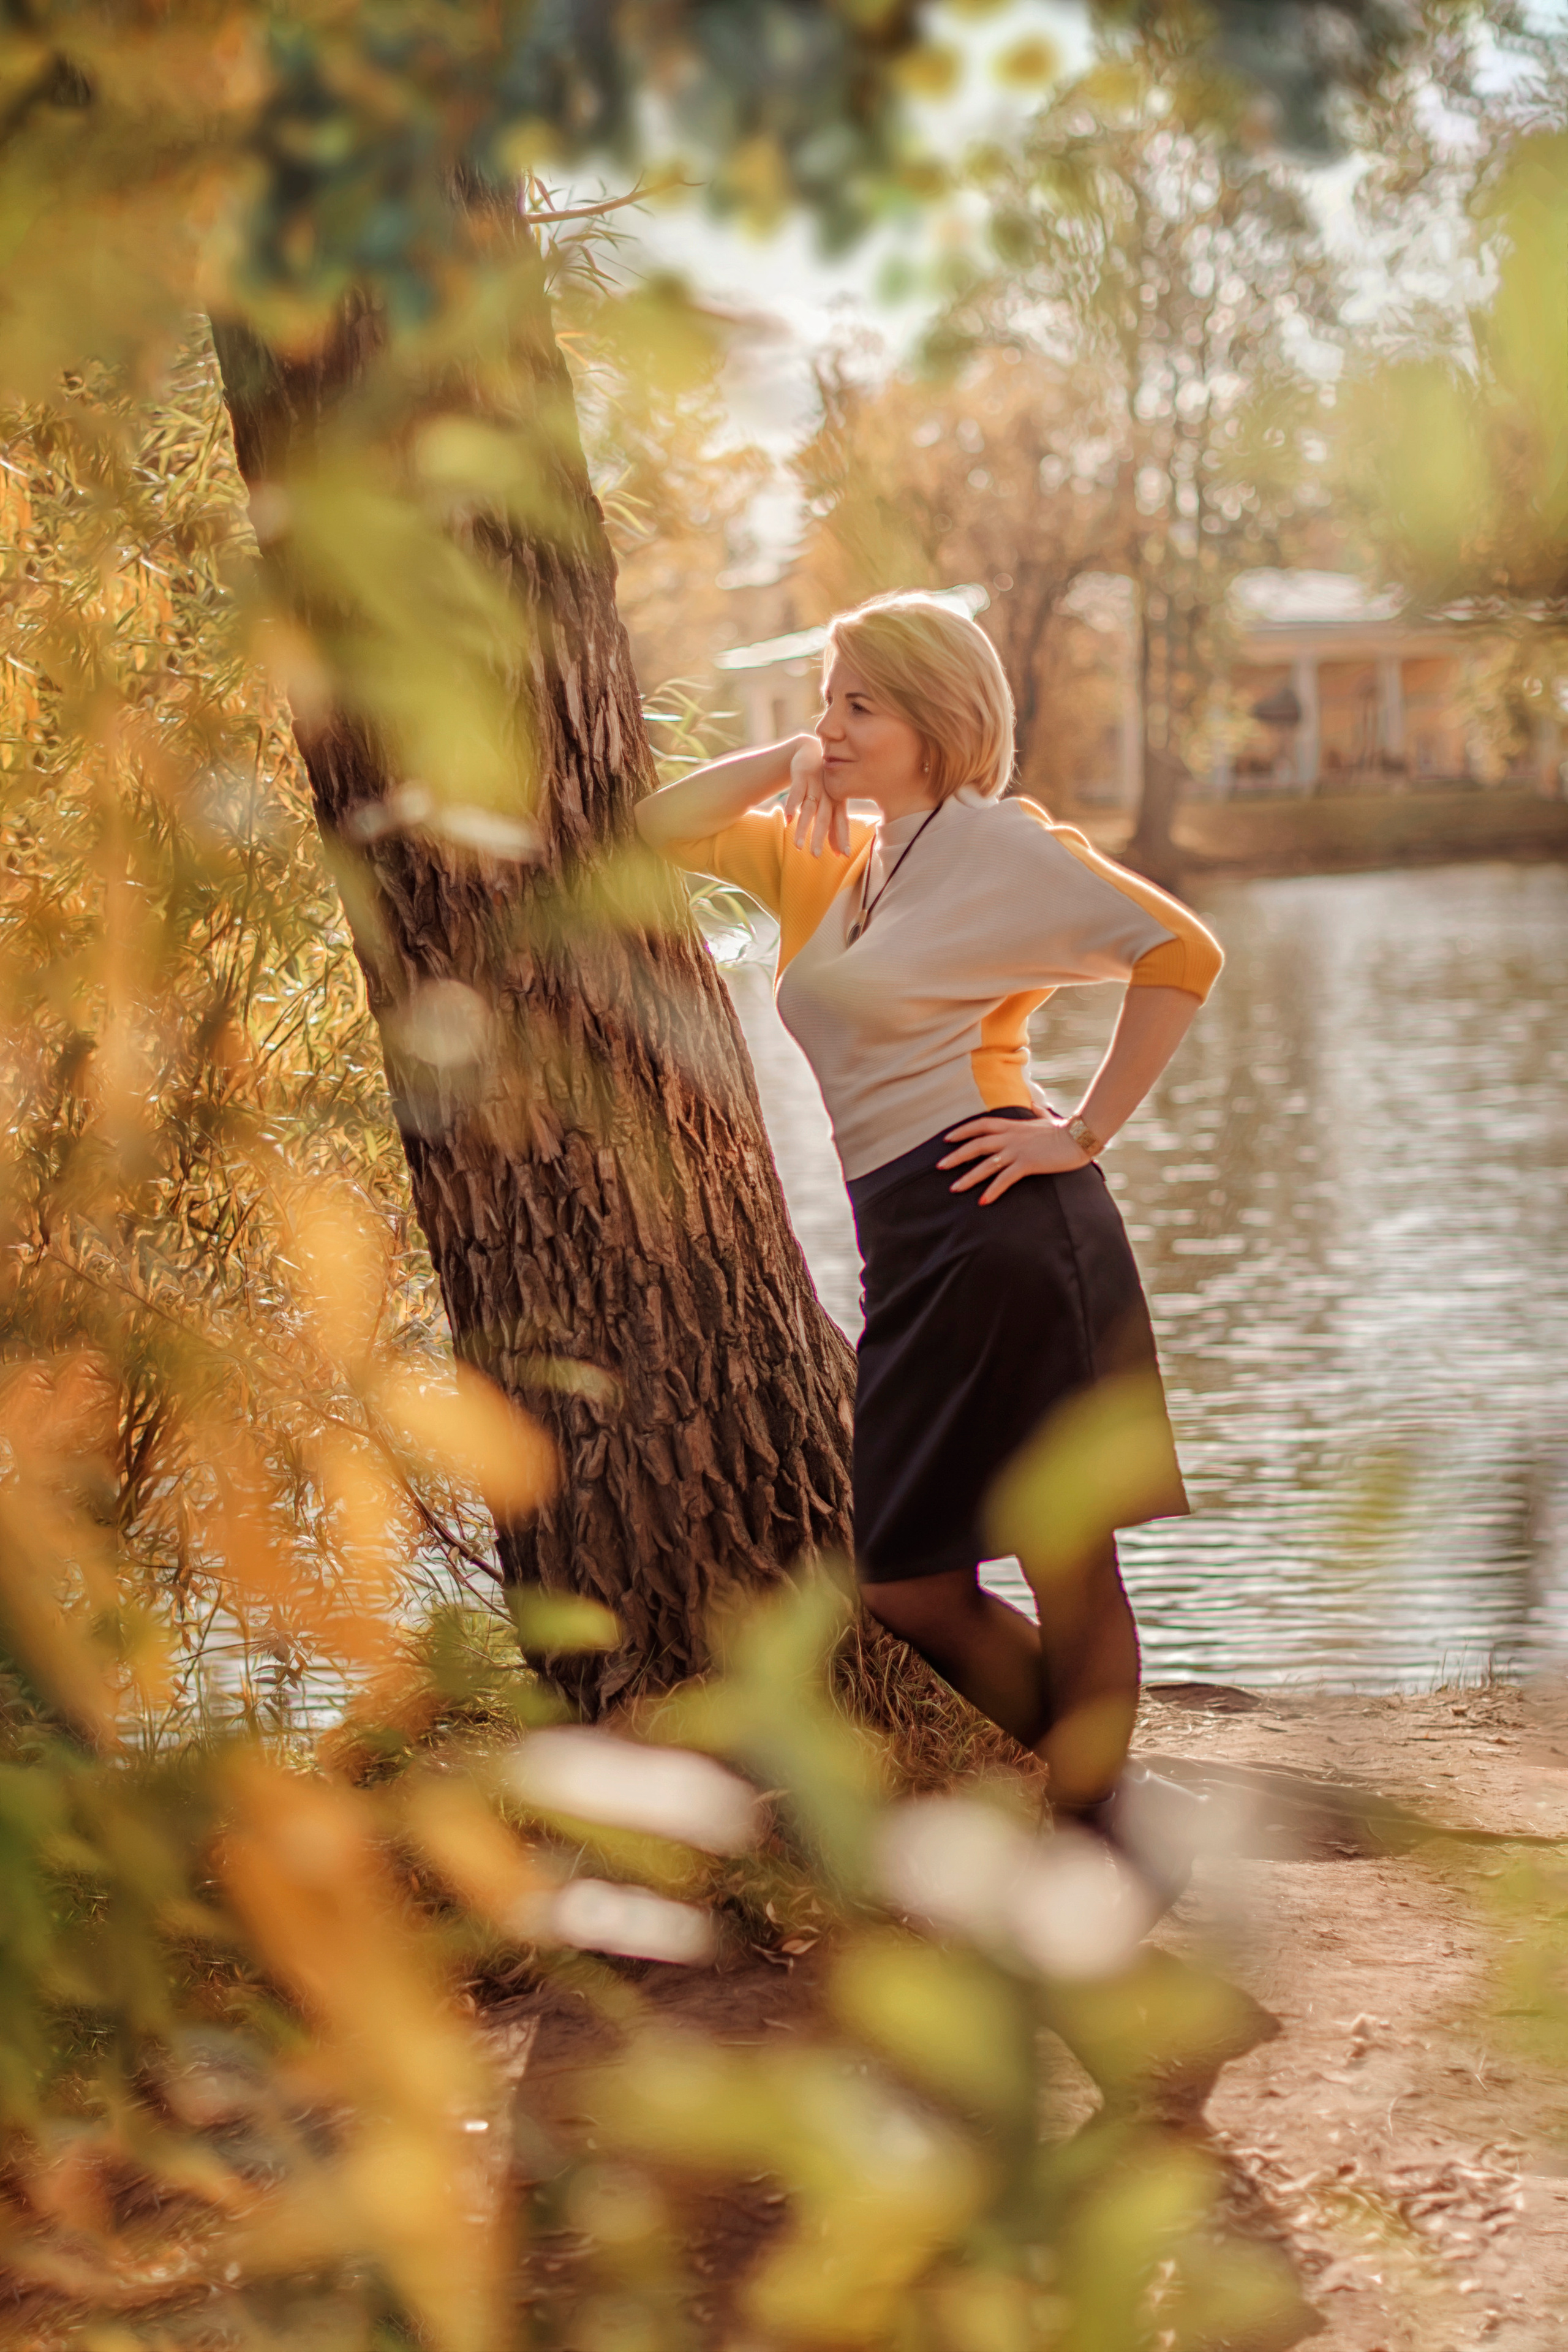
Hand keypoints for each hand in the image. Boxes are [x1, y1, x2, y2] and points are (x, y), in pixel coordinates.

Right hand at [784, 735, 850, 857]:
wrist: (811, 750)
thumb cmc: (823, 783)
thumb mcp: (830, 802)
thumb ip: (833, 827)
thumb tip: (840, 855)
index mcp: (837, 800)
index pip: (841, 821)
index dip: (842, 837)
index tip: (844, 855)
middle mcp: (828, 793)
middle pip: (824, 818)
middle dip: (820, 837)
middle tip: (816, 856)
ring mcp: (815, 784)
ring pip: (809, 809)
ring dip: (803, 827)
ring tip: (797, 845)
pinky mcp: (801, 775)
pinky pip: (797, 792)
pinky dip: (792, 805)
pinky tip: (788, 819)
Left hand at [938, 1112, 1091, 1204]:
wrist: (1080, 1136)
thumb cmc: (1064, 1129)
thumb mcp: (1046, 1118)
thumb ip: (1036, 1111)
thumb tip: (1034, 1103)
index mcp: (1012, 1125)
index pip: (980, 1125)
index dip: (962, 1131)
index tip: (947, 1139)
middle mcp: (1010, 1136)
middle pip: (976, 1145)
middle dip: (956, 1156)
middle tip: (940, 1167)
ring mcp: (1017, 1150)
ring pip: (986, 1164)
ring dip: (968, 1177)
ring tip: (954, 1188)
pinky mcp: (1027, 1163)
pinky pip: (1005, 1179)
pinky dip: (993, 1190)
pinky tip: (983, 1201)